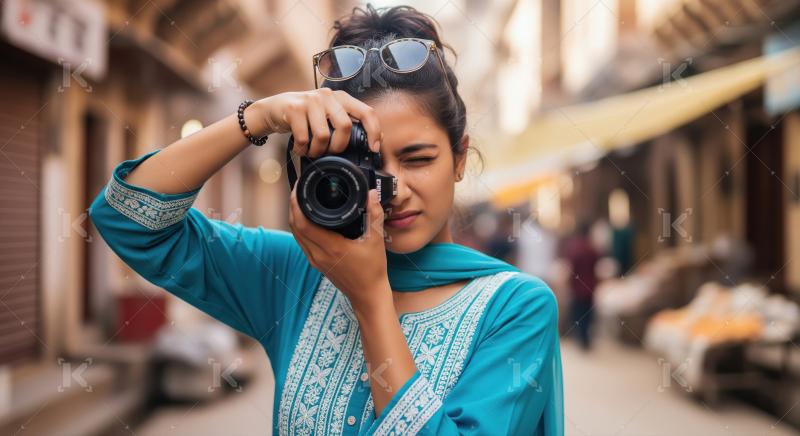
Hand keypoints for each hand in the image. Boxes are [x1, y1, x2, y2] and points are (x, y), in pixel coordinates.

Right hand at [248, 88, 381, 156]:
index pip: (367, 112)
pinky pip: (304, 139)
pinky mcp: (294, 108)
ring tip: (312, 151)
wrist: (274, 109)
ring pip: (323, 136)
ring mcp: (310, 100)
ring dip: (317, 151)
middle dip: (339, 146)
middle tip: (330, 152)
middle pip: (345, 127)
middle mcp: (328, 96)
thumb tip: (372, 142)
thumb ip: (346, 124)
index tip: (373, 148)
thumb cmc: (306, 116)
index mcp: (342, 98)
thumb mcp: (328, 116)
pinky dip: (303, 150)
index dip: (374, 131)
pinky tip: (300, 148)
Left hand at [289, 186, 390, 311]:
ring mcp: (315, 260)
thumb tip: (371, 194)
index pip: (303, 223)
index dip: (296, 204)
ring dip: (294, 217)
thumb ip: (374, 215)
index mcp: (331, 247)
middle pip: (295, 227)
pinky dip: (300, 228)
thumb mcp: (376, 240)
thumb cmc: (373, 270)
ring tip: (300, 200)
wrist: (368, 295)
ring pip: (296, 235)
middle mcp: (318, 254)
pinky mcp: (316, 263)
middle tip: (298, 190)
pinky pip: (302, 242)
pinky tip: (306, 219)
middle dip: (293, 206)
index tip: (299, 188)